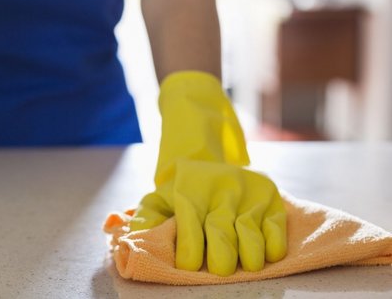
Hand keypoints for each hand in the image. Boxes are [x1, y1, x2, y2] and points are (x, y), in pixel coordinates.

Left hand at [131, 71, 287, 275]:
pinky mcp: (269, 195)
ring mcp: (246, 192)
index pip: (190, 231)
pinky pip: (276, 226)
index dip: (191, 255)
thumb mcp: (159, 196)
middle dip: (221, 260)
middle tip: (220, 269)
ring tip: (244, 265)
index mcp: (189, 193)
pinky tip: (266, 254)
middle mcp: (218, 190)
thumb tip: (137, 238)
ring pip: (250, 234)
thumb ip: (148, 218)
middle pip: (222, 236)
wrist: (203, 145)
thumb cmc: (180, 184)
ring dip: (249, 256)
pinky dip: (273, 245)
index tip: (190, 266)